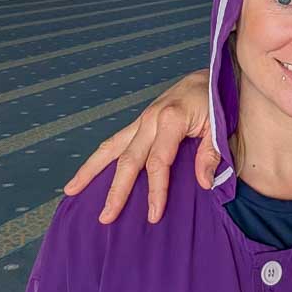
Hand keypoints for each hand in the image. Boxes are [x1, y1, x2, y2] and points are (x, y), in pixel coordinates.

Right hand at [62, 69, 215, 223]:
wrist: (211, 75)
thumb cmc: (217, 100)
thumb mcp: (220, 125)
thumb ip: (211, 153)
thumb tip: (203, 183)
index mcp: (171, 120)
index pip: (158, 162)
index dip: (155, 190)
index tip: (153, 215)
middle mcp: (151, 119)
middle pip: (128, 159)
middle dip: (116, 190)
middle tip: (106, 217)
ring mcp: (143, 119)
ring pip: (111, 146)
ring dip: (90, 169)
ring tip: (71, 191)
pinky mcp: (141, 121)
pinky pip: (116, 140)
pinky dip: (100, 157)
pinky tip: (88, 173)